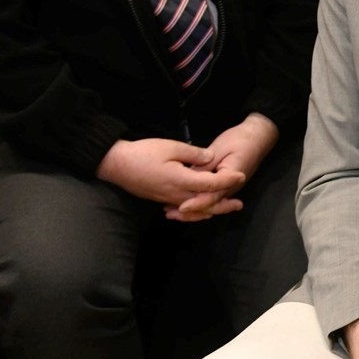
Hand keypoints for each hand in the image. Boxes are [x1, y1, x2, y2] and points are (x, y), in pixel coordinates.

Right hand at [95, 137, 245, 208]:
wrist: (117, 165)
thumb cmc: (143, 153)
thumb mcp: (171, 147)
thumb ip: (193, 154)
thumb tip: (210, 158)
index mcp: (181, 180)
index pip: (210, 184)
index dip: (227, 180)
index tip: (241, 175)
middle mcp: (176, 195)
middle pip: (205, 204)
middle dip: (223, 204)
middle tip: (239, 204)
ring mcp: (168, 199)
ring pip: (194, 210)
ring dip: (211, 209)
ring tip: (224, 208)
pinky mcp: (162, 199)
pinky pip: (184, 209)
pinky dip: (196, 211)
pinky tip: (201, 209)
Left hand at [166, 113, 278, 221]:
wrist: (257, 136)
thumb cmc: (239, 139)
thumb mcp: (219, 148)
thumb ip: (204, 165)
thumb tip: (187, 177)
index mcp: (230, 179)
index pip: (212, 196)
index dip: (196, 203)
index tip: (181, 207)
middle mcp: (230, 188)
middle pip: (210, 205)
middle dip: (191, 212)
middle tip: (170, 214)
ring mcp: (228, 189)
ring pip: (210, 204)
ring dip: (193, 210)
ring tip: (172, 212)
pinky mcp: (225, 186)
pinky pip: (211, 198)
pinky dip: (198, 203)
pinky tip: (184, 203)